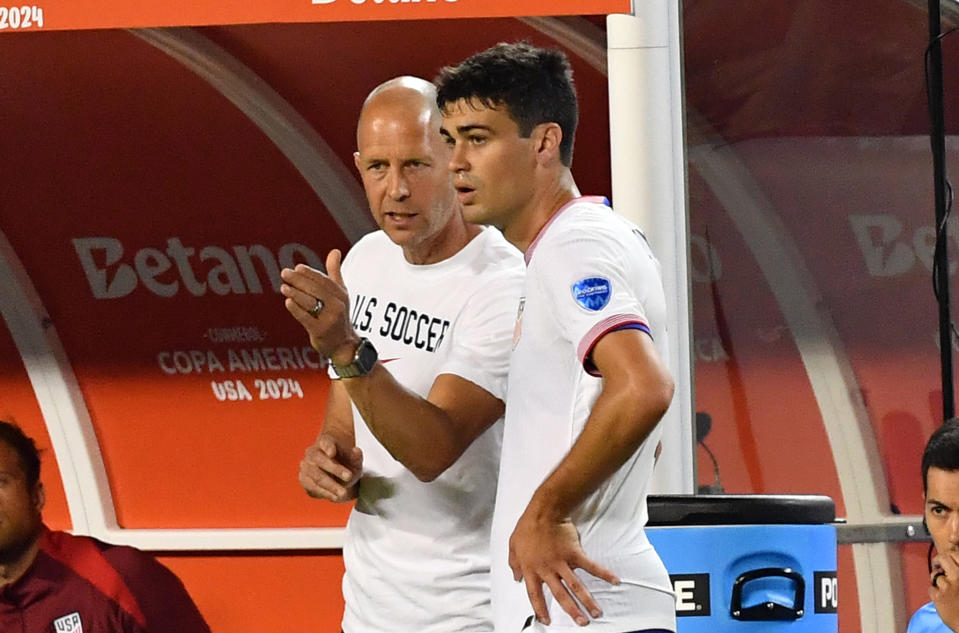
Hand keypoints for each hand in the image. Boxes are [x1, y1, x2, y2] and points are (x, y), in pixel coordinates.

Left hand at [280, 250, 359, 364]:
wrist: (344, 345)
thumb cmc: (338, 316)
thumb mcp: (340, 293)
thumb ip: (335, 272)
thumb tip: (335, 251)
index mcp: (341, 294)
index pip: (324, 280)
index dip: (310, 273)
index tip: (297, 267)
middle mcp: (337, 306)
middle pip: (315, 289)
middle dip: (299, 280)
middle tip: (285, 273)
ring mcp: (330, 319)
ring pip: (310, 302)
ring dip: (295, 293)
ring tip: (284, 287)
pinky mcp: (320, 331)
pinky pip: (306, 318)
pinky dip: (296, 309)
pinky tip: (288, 302)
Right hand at [298, 434, 362, 502]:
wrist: (336, 474)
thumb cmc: (345, 463)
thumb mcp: (354, 460)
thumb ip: (356, 456)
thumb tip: (356, 451)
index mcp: (324, 442)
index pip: (325, 442)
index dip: (328, 447)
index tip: (332, 453)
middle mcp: (312, 452)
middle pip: (320, 460)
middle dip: (335, 469)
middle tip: (349, 477)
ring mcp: (306, 466)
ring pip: (316, 476)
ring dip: (331, 485)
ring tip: (343, 493)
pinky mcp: (304, 479)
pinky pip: (313, 487)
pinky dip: (325, 493)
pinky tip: (335, 496)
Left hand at [508, 511, 618, 626]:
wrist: (543, 512)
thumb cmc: (527, 528)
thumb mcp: (512, 546)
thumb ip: (514, 564)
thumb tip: (516, 576)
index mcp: (532, 570)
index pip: (535, 595)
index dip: (540, 609)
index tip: (546, 621)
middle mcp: (548, 570)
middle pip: (560, 595)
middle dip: (571, 611)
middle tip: (581, 622)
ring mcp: (562, 562)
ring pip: (576, 586)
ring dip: (587, 600)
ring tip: (596, 613)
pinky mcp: (574, 553)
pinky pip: (591, 566)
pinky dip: (603, 573)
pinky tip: (614, 580)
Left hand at [931, 553, 958, 630]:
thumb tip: (954, 565)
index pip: (956, 554)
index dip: (950, 555)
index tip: (948, 557)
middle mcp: (958, 577)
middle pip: (943, 558)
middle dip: (939, 560)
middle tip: (939, 564)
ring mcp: (948, 586)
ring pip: (935, 575)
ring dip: (937, 580)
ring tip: (943, 587)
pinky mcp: (939, 596)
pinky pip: (931, 589)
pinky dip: (935, 592)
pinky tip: (941, 597)